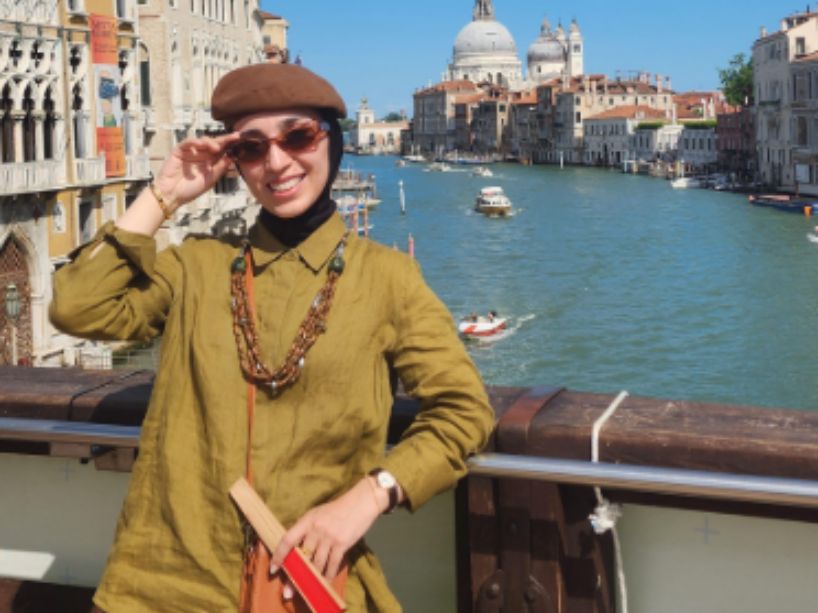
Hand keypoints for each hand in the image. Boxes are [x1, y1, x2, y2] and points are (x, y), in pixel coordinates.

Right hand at [153, 133, 240, 208]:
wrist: (172, 195)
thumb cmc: (190, 189)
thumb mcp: (210, 179)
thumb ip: (220, 167)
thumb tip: (233, 156)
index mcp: (210, 161)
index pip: (222, 151)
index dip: (231, 145)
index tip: (241, 141)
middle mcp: (202, 154)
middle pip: (215, 143)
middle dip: (225, 140)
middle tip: (235, 137)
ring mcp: (191, 151)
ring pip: (203, 141)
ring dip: (211, 142)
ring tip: (217, 148)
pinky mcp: (179, 150)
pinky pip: (188, 142)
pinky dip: (195, 142)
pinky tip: (201, 144)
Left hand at [270, 477, 384, 581]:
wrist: (361, 502)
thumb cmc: (338, 508)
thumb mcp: (318, 513)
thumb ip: (307, 528)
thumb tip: (296, 547)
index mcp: (307, 520)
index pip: (288, 539)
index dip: (279, 555)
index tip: (273, 568)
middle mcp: (316, 529)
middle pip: (302, 556)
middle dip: (295, 575)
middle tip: (289, 590)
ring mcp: (329, 537)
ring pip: (317, 563)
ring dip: (313, 577)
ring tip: (309, 587)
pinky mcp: (342, 543)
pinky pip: (332, 564)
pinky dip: (329, 575)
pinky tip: (326, 580)